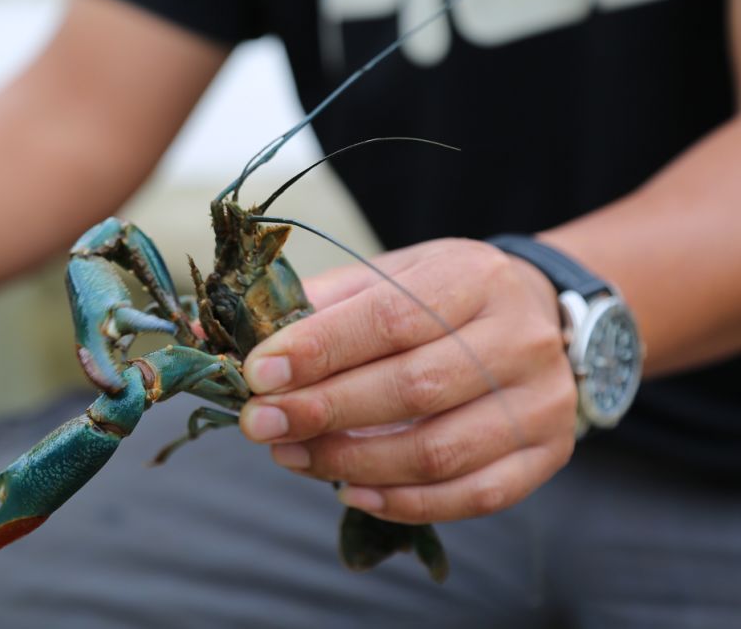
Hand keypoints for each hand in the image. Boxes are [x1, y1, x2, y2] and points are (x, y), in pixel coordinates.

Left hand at [239, 238, 575, 522]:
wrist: (539, 314)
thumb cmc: (445, 297)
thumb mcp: (392, 274)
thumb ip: (320, 304)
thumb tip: (230, 333)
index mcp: (474, 278)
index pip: (389, 318)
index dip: (319, 350)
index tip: (258, 374)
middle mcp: (519, 338)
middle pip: (413, 388)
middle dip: (323, 411)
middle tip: (261, 423)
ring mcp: (541, 401)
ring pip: (439, 451)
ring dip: (352, 462)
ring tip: (292, 455)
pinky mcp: (547, 453)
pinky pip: (472, 495)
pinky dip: (403, 502)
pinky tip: (350, 491)